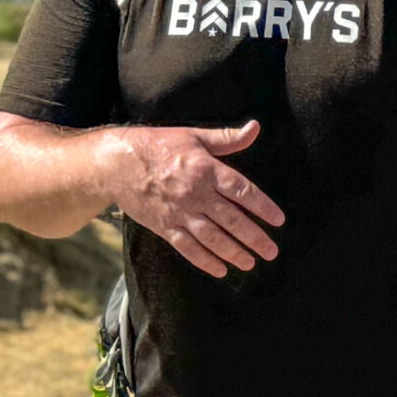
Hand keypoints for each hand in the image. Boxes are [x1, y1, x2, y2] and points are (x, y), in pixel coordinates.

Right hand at [104, 120, 284, 276]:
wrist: (117, 163)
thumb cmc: (158, 145)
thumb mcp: (194, 136)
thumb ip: (227, 138)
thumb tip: (255, 128)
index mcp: (207, 170)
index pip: (242, 191)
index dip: (263, 207)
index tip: (278, 221)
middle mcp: (196, 194)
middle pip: (232, 220)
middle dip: (254, 238)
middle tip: (272, 252)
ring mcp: (180, 212)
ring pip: (212, 238)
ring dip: (234, 252)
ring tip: (250, 263)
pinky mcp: (164, 226)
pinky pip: (188, 248)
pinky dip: (205, 260)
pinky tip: (220, 269)